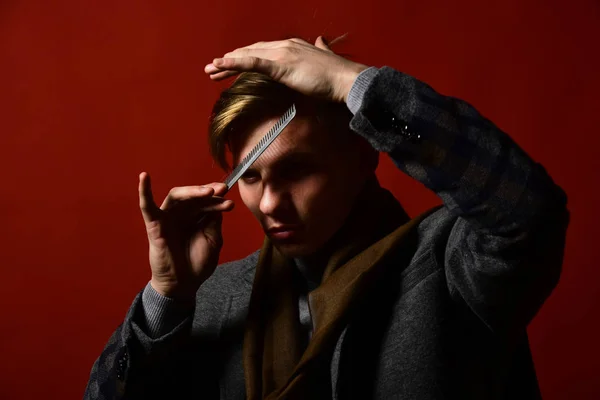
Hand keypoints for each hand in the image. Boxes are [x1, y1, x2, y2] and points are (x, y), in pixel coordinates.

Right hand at [138, 172, 234, 300]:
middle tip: (222, 190)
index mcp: (196, 217)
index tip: (230, 202)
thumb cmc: (198, 263)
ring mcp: (168, 217)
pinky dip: (144, 191)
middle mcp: (182, 214)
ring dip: (193, 191)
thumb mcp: (213, 240)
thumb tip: (217, 203)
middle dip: (209, 192)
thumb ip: (214, 222)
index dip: (218, 199)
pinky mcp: (154, 225)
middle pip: (194, 196)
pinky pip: (146, 206)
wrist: (184, 284)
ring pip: (177, 196)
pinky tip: (144, 177)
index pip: (207, 201)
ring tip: (208, 191)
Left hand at [204, 36, 367, 103]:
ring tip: (210, 69)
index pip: (262, 50)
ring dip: (226, 63)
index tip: (230, 66)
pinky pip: (252, 64)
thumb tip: (320, 42)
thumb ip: (320, 49)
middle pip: (250, 52)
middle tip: (212, 69)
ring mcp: (282, 54)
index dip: (244, 57)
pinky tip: (220, 65)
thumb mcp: (325, 58)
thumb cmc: (337, 76)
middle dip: (230, 61)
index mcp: (292, 46)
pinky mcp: (281, 66)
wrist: (347, 80)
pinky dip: (234, 64)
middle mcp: (284, 46)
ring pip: (247, 57)